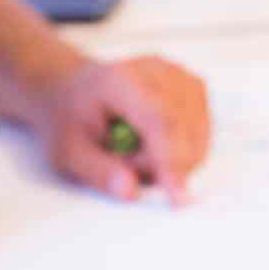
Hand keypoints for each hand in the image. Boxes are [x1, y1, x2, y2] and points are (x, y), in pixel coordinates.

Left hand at [35, 56, 210, 203]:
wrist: (73, 90)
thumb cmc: (69, 119)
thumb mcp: (67, 152)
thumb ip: (99, 172)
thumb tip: (131, 191)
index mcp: (120, 81)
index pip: (160, 121)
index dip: (172, 160)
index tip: (178, 197)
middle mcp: (158, 72)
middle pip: (185, 131)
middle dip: (163, 166)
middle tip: (125, 164)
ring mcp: (180, 77)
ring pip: (198, 135)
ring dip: (172, 159)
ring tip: (134, 151)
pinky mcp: (193, 89)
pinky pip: (200, 133)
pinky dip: (181, 149)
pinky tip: (152, 142)